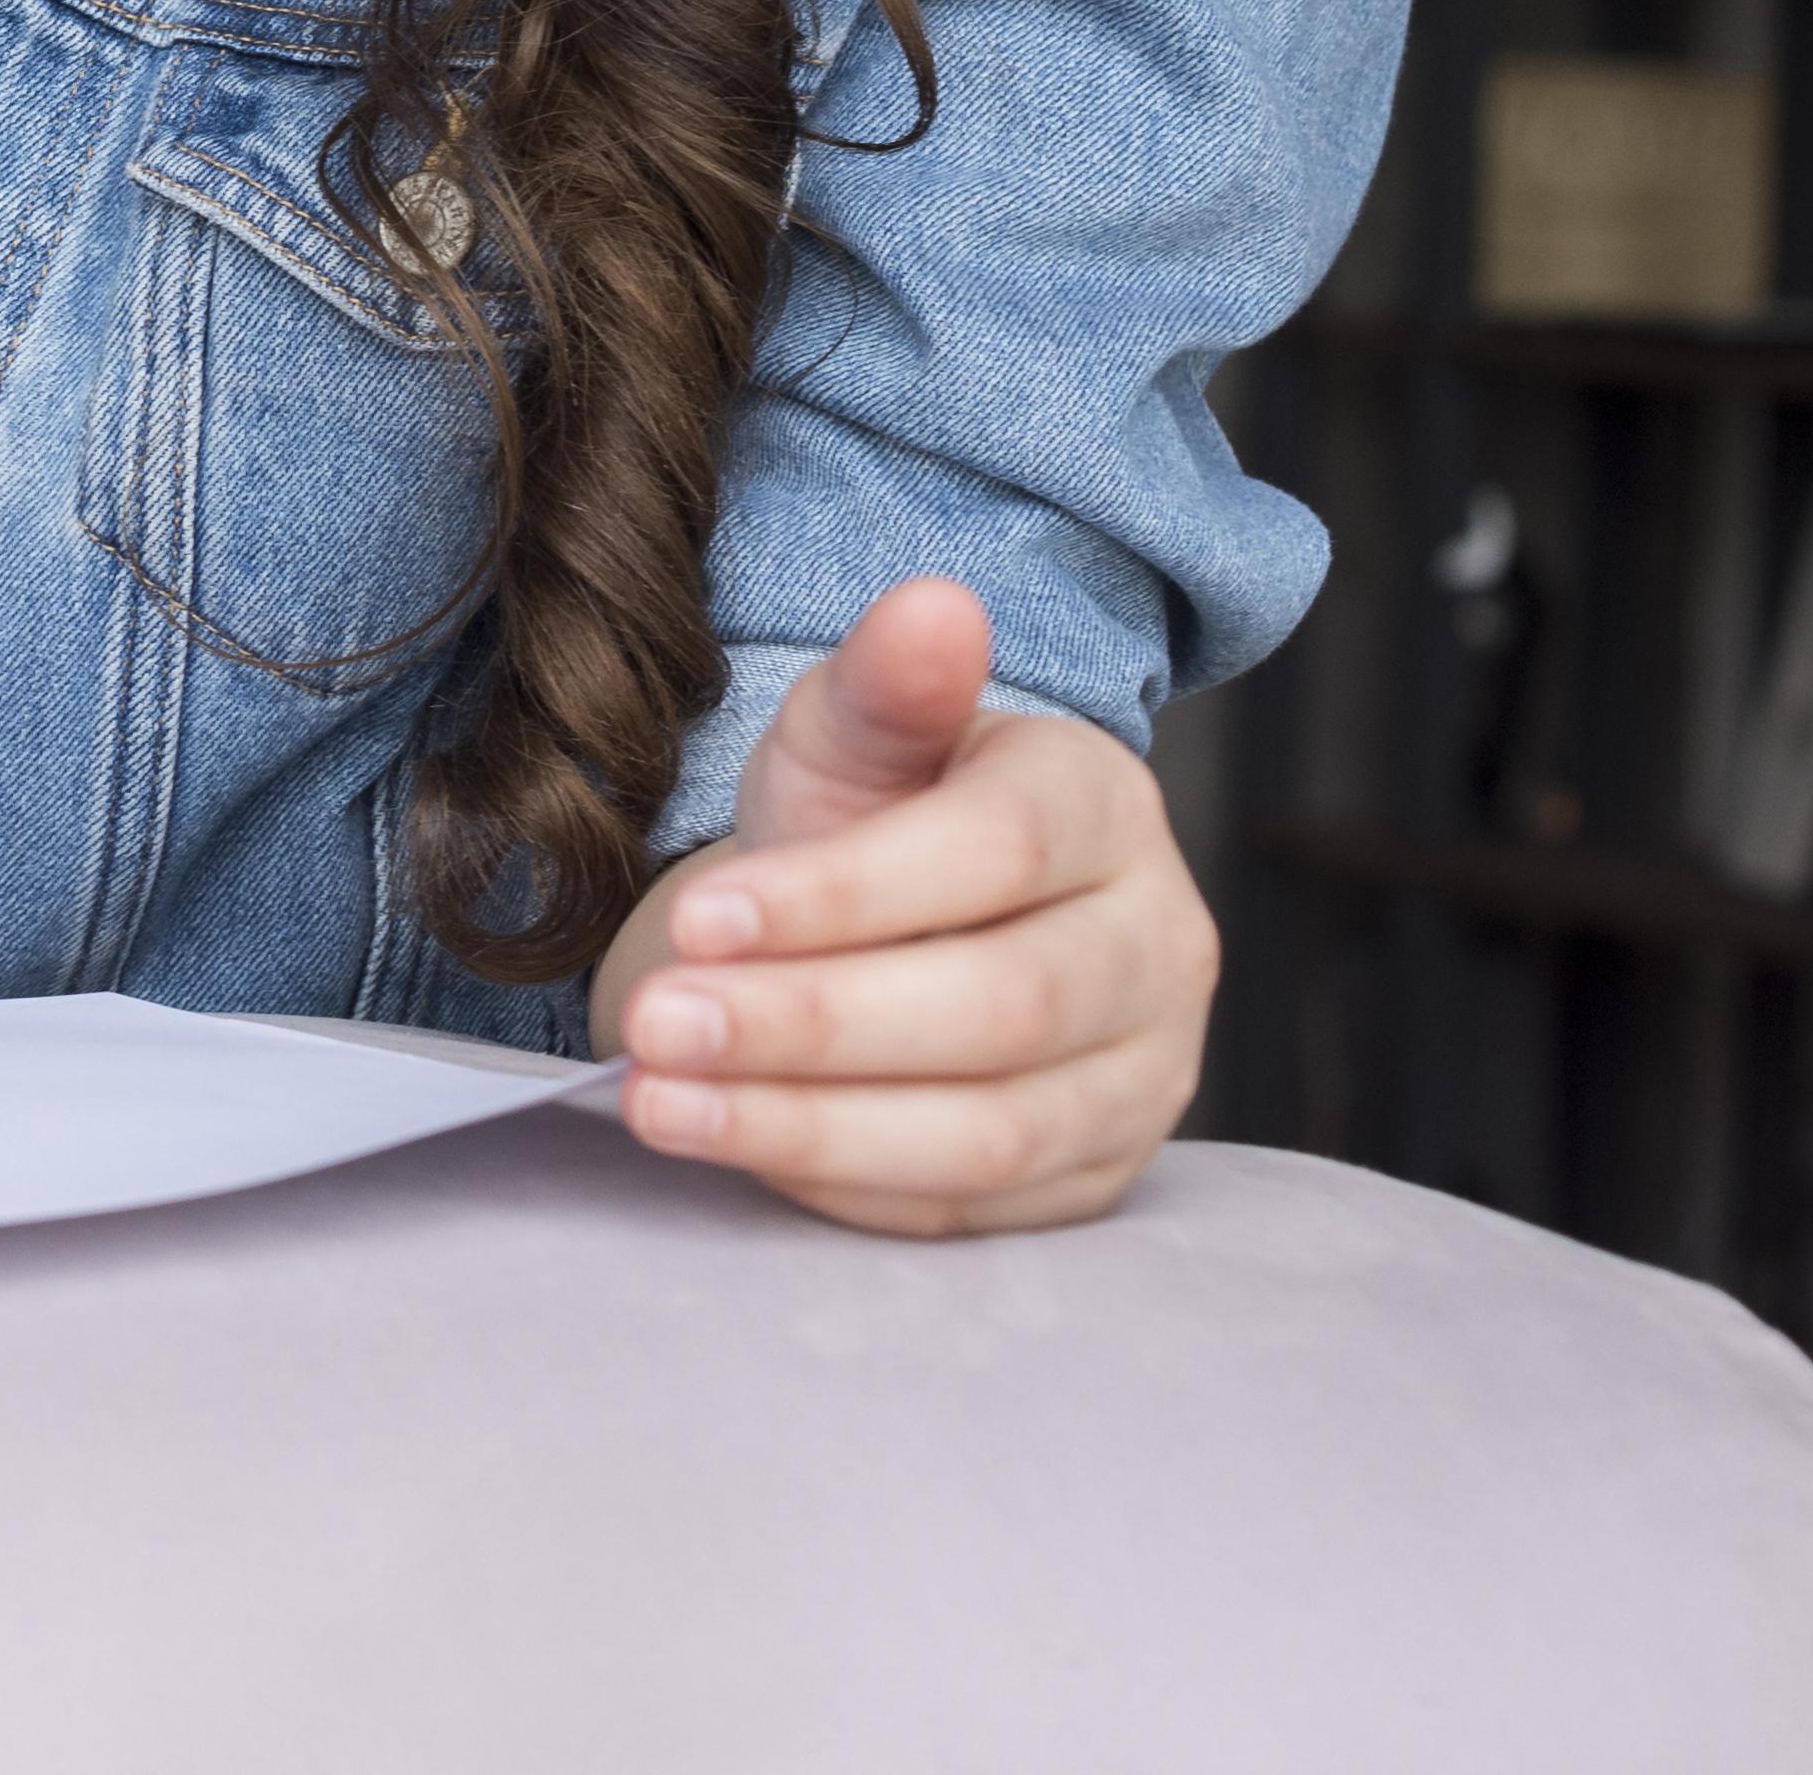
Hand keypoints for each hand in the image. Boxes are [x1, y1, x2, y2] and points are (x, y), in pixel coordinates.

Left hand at [595, 575, 1211, 1236]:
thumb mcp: (858, 730)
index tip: (696, 916)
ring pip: (990, 1131)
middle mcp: (1158, 946)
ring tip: (659, 1101)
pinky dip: (840, 1183)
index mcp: (1104, 807)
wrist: (910, 921)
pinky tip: (730, 1143)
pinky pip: (970, 1208)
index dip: (845, 895)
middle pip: (1000, 1009)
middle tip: (653, 1025)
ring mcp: (1144, 1076)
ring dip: (807, 1125)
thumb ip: (887, 683)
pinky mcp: (1095, 1178)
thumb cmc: (878, 811)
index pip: (996, 855)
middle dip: (809, 1024)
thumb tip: (933, 603)